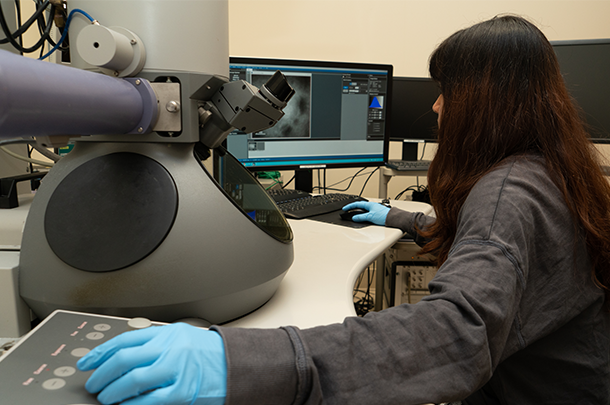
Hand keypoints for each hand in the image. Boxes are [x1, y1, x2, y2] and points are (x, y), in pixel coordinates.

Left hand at [77, 323, 226, 404]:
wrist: (235, 365)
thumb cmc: (207, 354)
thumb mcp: (180, 339)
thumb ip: (154, 344)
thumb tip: (119, 358)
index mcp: (168, 333)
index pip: (125, 340)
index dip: (101, 352)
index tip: (87, 363)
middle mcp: (171, 347)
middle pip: (124, 359)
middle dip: (102, 375)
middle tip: (94, 385)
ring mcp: (176, 370)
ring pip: (132, 380)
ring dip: (112, 392)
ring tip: (106, 398)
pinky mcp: (182, 392)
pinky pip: (148, 401)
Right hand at [342, 201, 389, 225]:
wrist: (393, 219)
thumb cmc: (384, 216)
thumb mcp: (370, 217)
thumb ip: (361, 217)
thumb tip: (354, 218)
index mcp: (369, 204)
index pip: (357, 204)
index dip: (349, 206)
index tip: (344, 209)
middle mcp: (372, 206)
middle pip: (360, 207)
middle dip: (353, 209)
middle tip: (348, 212)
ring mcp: (374, 210)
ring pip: (364, 211)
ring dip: (359, 213)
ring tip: (355, 217)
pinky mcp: (377, 215)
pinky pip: (367, 214)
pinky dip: (363, 216)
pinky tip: (363, 219)